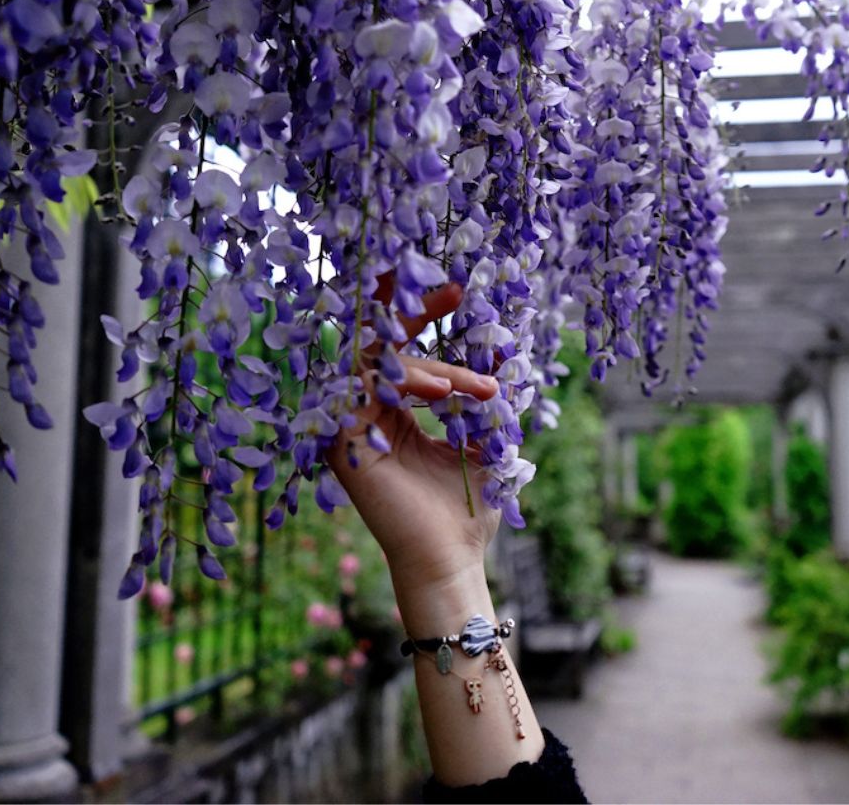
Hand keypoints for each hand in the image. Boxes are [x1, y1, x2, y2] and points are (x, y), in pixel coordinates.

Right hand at [327, 281, 501, 632]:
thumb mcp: (487, 440)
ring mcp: (351, 425)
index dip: (424, 314)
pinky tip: (444, 393)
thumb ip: (488, 398)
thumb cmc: (467, 510)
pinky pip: (367, 389)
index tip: (462, 293)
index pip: (401, 349)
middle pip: (378, 341)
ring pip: (380, 364)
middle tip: (454, 290)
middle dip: (413, 308)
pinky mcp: (343, 440)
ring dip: (430, 367)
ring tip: (469, 389)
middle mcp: (366, 413)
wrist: (450, 559)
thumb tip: (506, 348)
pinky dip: (407, 381)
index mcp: (393, 412)